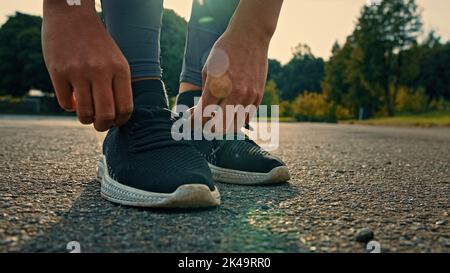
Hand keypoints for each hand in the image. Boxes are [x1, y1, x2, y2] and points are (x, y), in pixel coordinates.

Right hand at [42, 1, 131, 130]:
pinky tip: (73, 98)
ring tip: (86, 115)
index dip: (121, 121)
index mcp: (120, 69)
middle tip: (100, 125)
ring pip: (85, 113)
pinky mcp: (58, 72)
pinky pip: (65, 103)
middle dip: (103, 126)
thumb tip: (117, 116)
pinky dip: (70, 107)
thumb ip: (118, 85)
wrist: (72, 16)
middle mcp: (100, 71)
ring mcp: (78, 71)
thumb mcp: (117, 60)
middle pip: (106, 115)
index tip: (116, 121)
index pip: (125, 107)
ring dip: (86, 120)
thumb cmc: (97, 44)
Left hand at [190, 0, 281, 133]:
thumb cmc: (225, 50)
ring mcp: (248, 96)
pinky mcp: (258, 96)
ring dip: (223, 126)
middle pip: (218, 126)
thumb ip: (206, 91)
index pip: (202, 115)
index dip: (194, 120)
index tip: (191, 117)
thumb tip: (202, 108)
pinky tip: (231, 114)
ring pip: (234, 125)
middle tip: (203, 121)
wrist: (250, 36)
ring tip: (216, 120)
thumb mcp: (208, 68)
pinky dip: (237, 119)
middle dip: (207, 127)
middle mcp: (233, 94)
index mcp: (217, 87)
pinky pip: (246, 117)